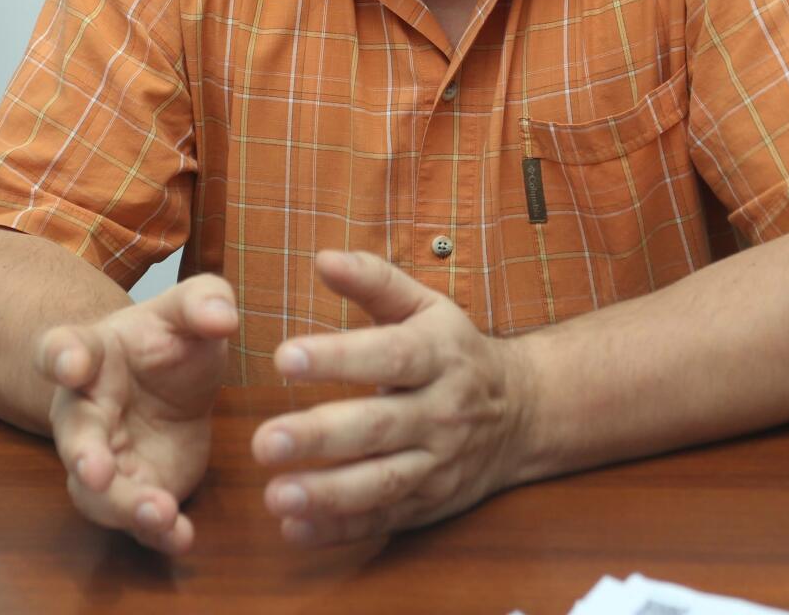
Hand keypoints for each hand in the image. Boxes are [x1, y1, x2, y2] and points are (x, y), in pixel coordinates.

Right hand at [36, 274, 236, 554]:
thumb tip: (223, 315)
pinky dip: (157, 533)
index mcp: (90, 355)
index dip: (62, 357)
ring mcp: (107, 459)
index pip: (63, 350)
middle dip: (84, 455)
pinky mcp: (137, 491)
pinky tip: (182, 538)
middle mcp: (85, 412)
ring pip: (99, 493)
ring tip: (159, 513)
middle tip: (98, 471)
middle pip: (75, 437)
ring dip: (124, 506)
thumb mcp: (189, 311)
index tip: (70, 364)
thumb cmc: (167, 342)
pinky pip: (137, 521)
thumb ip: (202, 301)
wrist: (167, 386)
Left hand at [250, 250, 531, 546]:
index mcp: (438, 356)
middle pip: (380, 427)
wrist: (523, 413)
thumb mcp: (426, 306)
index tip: (283, 357)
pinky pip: (384, 519)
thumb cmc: (455, 351)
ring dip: (328, 494)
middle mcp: (441, 412)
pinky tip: (295, 530)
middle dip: (322, 436)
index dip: (338, 358)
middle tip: (264, 441)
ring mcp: (438, 463)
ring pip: (383, 483)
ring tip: (276, 495)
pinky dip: (340, 529)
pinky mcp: (429, 503)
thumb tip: (323, 257)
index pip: (389, 356)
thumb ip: (374, 280)